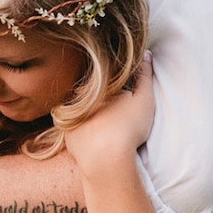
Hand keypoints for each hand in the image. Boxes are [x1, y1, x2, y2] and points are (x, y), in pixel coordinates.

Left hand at [64, 54, 154, 173]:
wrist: (107, 159)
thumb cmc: (129, 128)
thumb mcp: (144, 100)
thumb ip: (145, 76)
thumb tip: (146, 54)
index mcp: (99, 85)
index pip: (107, 79)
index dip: (117, 88)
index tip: (124, 99)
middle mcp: (80, 97)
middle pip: (92, 93)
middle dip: (101, 98)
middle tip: (116, 115)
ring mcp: (70, 116)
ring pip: (81, 110)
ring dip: (90, 114)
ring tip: (107, 127)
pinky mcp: (67, 133)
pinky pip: (74, 128)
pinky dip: (83, 131)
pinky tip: (96, 138)